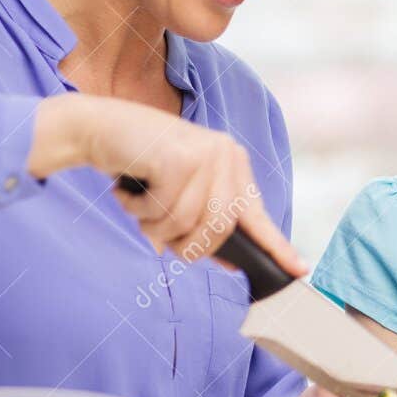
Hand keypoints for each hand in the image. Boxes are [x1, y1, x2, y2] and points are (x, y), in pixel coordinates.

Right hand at [30, 94, 303, 275]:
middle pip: (217, 229)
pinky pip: (163, 211)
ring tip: (140, 206)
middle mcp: (225, 155)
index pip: (257, 214)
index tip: (299, 270)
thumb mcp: (179, 192)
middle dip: (185, 244)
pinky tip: (128, 190)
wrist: (97, 127)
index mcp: (232, 163)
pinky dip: (138, 211)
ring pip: (187, 223)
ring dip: (154, 227)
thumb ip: (204, 222)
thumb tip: (231, 262)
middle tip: (159, 234)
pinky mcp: (178, 158)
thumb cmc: (139, 165)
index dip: (276, 246)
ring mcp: (205, 154)